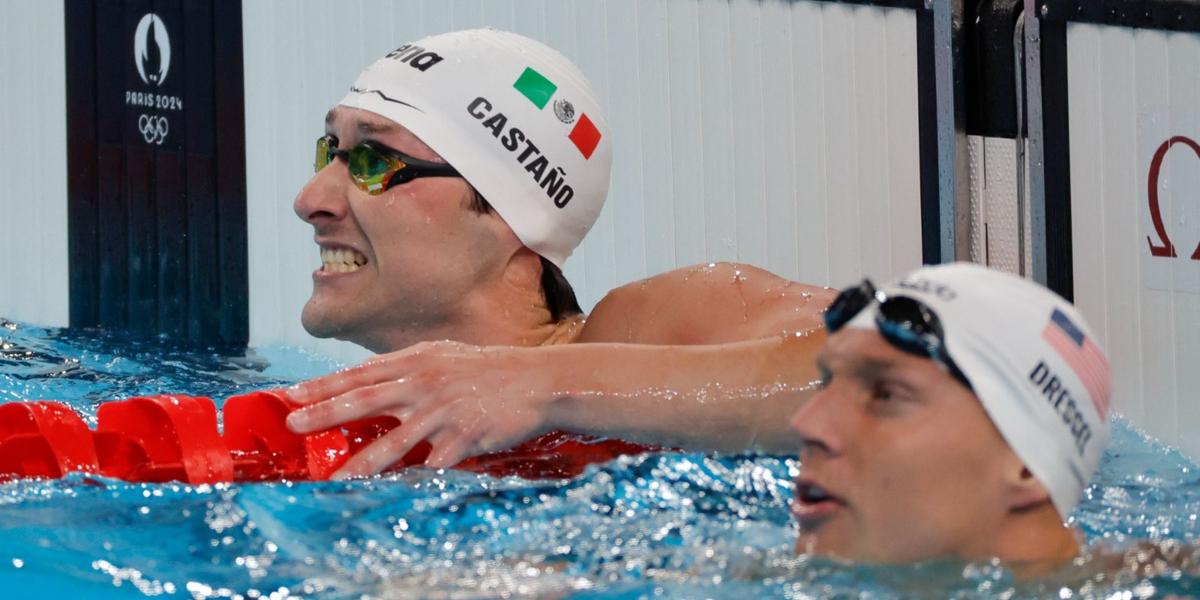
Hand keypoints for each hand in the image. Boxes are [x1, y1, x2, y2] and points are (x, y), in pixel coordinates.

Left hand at [283, 341, 564, 478]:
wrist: (536, 380)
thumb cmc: (485, 369)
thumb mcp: (442, 357)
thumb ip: (405, 368)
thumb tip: (366, 380)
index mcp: (417, 362)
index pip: (361, 373)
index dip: (325, 384)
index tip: (292, 395)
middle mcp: (426, 383)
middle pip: (367, 399)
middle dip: (327, 412)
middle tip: (294, 423)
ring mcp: (445, 410)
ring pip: (396, 440)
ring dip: (363, 462)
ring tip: (337, 478)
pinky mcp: (466, 435)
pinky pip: (436, 461)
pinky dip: (418, 476)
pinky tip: (399, 490)